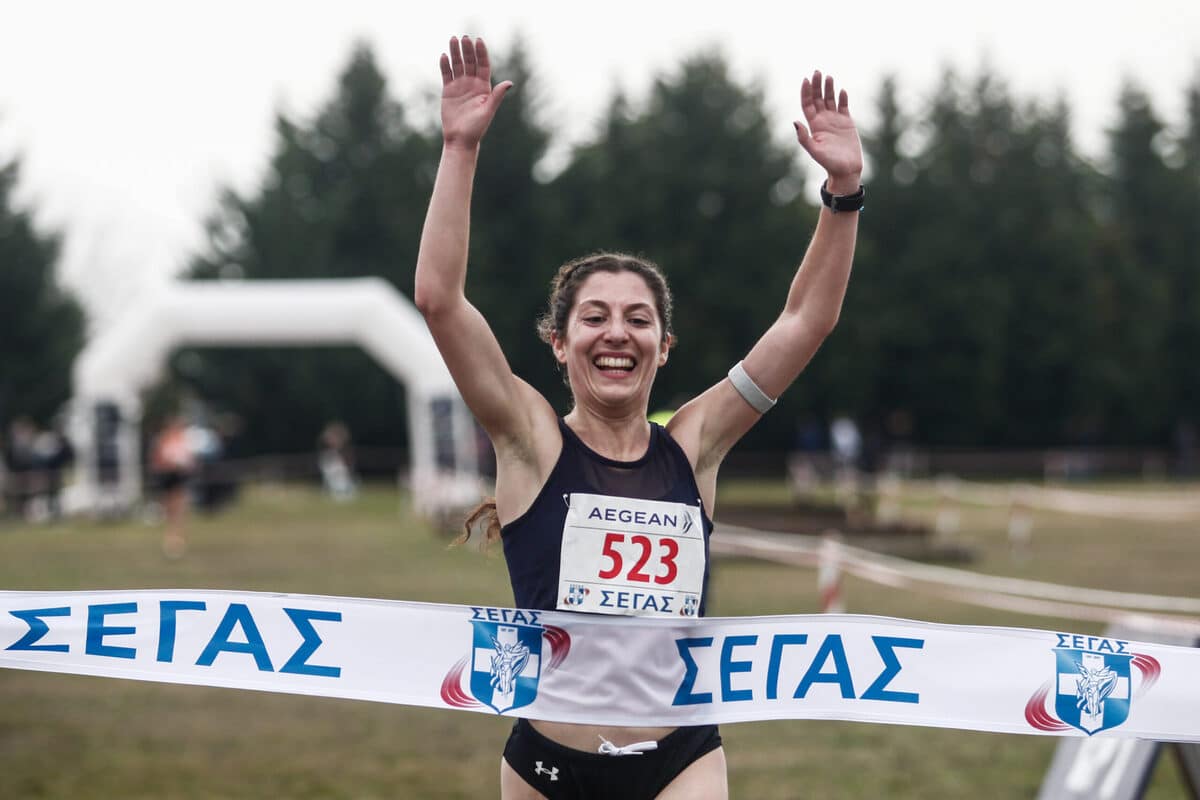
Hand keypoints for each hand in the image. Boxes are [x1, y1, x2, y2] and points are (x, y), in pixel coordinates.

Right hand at [439, 36, 512, 150]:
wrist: (460, 139)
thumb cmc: (476, 128)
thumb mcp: (488, 111)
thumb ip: (497, 96)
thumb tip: (510, 83)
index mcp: (484, 87)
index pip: (483, 65)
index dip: (481, 53)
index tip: (478, 41)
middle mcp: (472, 84)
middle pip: (470, 62)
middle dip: (467, 49)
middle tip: (464, 37)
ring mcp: (460, 86)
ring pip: (458, 65)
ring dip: (455, 53)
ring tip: (453, 39)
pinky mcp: (448, 90)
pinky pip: (446, 74)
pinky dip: (445, 65)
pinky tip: (444, 56)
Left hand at [794, 71, 863, 189]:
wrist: (846, 170)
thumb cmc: (829, 163)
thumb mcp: (814, 151)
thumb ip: (804, 137)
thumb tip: (795, 122)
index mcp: (814, 125)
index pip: (807, 104)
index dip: (806, 92)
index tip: (806, 79)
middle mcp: (823, 120)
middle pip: (818, 98)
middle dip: (816, 85)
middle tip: (817, 72)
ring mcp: (835, 120)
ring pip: (830, 99)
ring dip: (829, 88)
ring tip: (828, 77)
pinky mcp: (847, 123)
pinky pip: (844, 106)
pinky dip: (843, 98)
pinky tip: (842, 91)